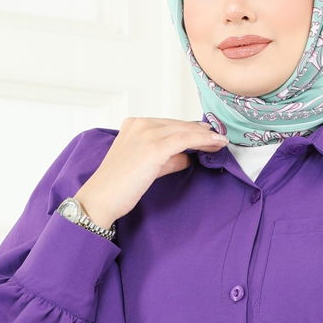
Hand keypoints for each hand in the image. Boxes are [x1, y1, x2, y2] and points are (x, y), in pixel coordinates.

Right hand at [77, 116, 226, 225]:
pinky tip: (215, 144)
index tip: (207, 135)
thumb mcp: (146, 166)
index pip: (169, 124)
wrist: (102, 198)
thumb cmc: (119, 186)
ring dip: (206, 136)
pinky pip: (185, 139)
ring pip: (185, 130)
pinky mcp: (154, 148)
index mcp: (134, 124)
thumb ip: (167, 159)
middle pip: (178, 125)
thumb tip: (187, 157)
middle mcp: (140, 124)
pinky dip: (203, 140)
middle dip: (201, 131)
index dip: (190, 129)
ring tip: (220, 142)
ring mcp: (147, 134)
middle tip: (219, 138)